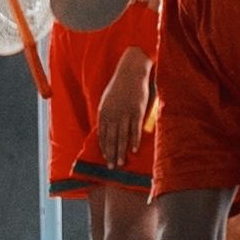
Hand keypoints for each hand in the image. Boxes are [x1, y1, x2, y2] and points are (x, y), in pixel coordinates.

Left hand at [93, 46, 153, 167]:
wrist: (131, 71)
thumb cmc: (119, 86)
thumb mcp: (107, 100)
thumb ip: (107, 115)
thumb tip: (106, 130)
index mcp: (103, 112)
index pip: (102, 135)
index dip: (104, 148)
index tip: (106, 159)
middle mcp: (112, 114)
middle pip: (111, 139)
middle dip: (111, 154)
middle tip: (112, 167)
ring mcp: (125, 113)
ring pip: (122, 137)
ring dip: (121, 151)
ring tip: (122, 163)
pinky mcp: (137, 111)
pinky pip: (135, 129)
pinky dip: (134, 140)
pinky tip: (133, 150)